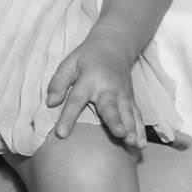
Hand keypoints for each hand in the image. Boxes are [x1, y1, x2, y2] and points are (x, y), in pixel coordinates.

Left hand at [46, 31, 144, 147]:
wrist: (114, 46)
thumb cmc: (87, 57)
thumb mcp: (69, 64)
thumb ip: (58, 83)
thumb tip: (50, 103)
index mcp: (89, 80)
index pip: (76, 100)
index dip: (68, 117)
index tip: (61, 133)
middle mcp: (108, 89)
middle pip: (110, 107)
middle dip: (115, 121)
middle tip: (119, 134)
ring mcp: (123, 95)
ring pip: (128, 114)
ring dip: (132, 129)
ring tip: (134, 145)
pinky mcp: (131, 100)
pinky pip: (137, 116)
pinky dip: (141, 130)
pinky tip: (141, 145)